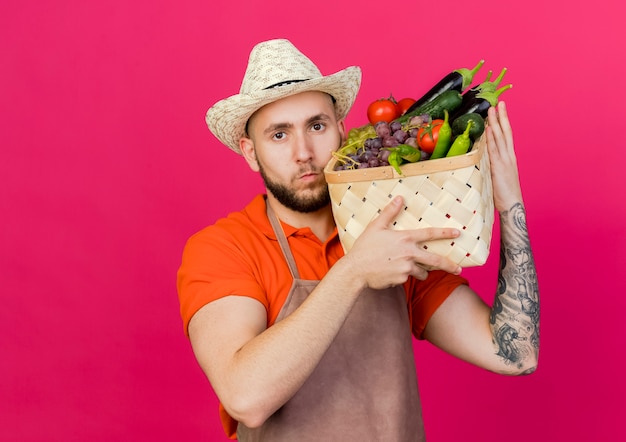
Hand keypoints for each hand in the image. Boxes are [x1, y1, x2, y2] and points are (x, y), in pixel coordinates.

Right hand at [345, 196, 461, 287]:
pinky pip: (407, 278)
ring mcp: (406, 268)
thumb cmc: (364, 247)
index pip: (430, 234)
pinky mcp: (401, 279)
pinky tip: (390, 272)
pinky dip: (402, 276)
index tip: (458, 233)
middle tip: (458, 269)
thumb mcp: (375, 227)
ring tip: (407, 268)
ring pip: (422, 272)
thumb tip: (400, 198)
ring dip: (421, 272)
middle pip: (436, 260)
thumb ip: (390, 212)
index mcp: (405, 238)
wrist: (355, 270)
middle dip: (450, 265)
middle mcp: (409, 253)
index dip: (445, 233)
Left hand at [486, 102, 523, 211]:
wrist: (512, 205)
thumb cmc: (504, 194)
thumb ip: (491, 166)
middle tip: (498, 103)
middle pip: (505, 132)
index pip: (507, 136)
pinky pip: (494, 150)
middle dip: (501, 117)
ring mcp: (504, 161)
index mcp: (509, 158)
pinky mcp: (498, 167)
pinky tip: (489, 129)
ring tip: (491, 110)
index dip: (504, 123)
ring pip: (500, 138)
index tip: (501, 111)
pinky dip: (491, 138)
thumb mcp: (497, 176)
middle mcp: (508, 156)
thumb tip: (481, 159)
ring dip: (495, 123)